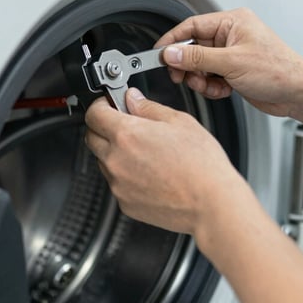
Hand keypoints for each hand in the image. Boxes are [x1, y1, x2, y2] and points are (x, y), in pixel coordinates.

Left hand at [84, 87, 244, 234]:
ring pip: (104, 161)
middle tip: (126, 125)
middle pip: (92, 137)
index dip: (101, 105)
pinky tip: (150, 173)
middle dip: (103, 127)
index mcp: (127, 135)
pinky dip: (126, 175)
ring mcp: (118, 184)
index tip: (110, 105)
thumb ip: (148, 107)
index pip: (94, 114)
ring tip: (146, 153)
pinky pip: (117, 183)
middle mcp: (116, 160)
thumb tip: (132, 99)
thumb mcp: (179, 122)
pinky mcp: (125, 203)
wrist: (210, 203)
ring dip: (115, 152)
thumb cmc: (201, 165)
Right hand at [157, 8, 302, 116]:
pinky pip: (210, 76)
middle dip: (188, 66)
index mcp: (232, 22)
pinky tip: (223, 90)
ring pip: (200, 65)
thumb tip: (171, 54)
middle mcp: (231, 35)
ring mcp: (232, 54)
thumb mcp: (232, 63)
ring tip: (212, 86)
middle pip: (193, 48)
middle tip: (183, 77)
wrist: (299, 93)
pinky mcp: (234, 70)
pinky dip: (211, 86)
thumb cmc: (279, 71)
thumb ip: (197, 58)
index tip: (158, 54)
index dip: (172, 41)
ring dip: (201, 79)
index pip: (191, 26)